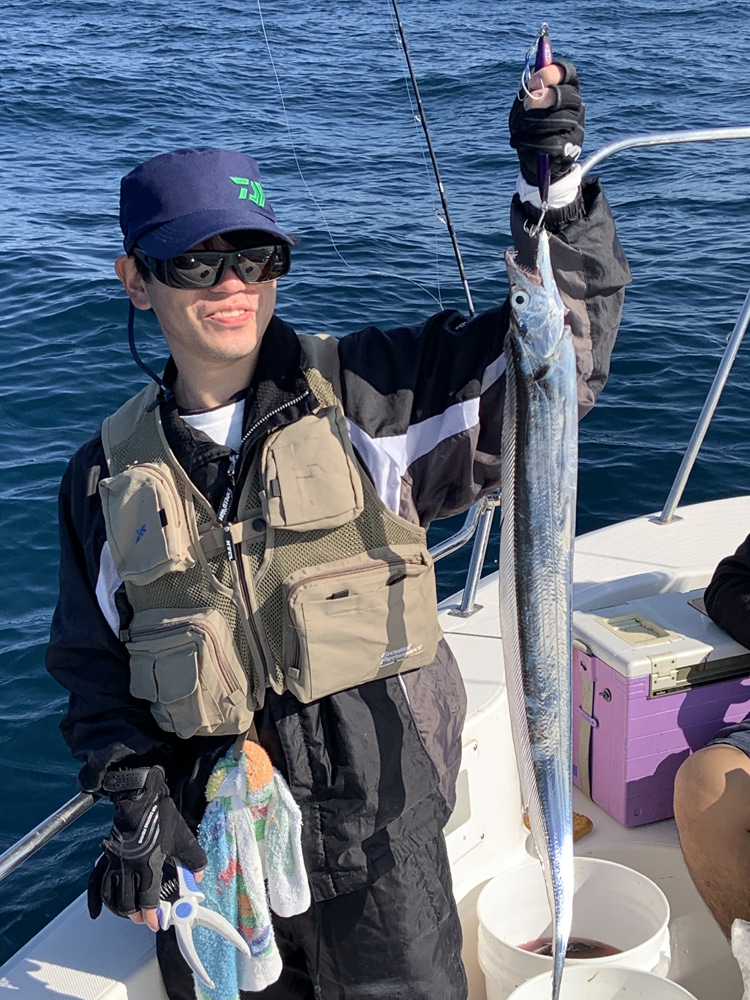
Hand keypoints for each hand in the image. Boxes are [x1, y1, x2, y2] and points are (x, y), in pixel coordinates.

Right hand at [87, 766, 206, 931]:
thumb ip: (194, 859)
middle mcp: (128, 867)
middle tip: (146, 918)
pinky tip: (96, 911)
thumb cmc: (160, 815)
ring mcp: (114, 863)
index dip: (152, 915)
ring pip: (111, 897)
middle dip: (136, 916)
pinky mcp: (107, 857)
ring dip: (120, 910)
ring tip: (130, 913)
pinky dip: (94, 900)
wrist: (138, 796)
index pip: (147, 900)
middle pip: (127, 903)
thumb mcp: (183, 837)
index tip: (157, 923)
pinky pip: (96, 882)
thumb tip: (198, 877)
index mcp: (147, 864)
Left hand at [508, 60, 584, 186]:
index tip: (532, 83)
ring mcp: (577, 125)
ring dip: (533, 123)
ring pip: (558, 119)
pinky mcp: (572, 147)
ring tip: (518, 127)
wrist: (535, 159)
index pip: (565, 72)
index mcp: (566, 87)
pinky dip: (531, 142)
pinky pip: (552, 142)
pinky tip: (521, 141)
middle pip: (565, 95)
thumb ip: (528, 93)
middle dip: (543, 98)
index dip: (549, 74)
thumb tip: (531, 84)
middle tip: (527, 105)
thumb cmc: (529, 127)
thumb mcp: (524, 107)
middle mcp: (576, 104)